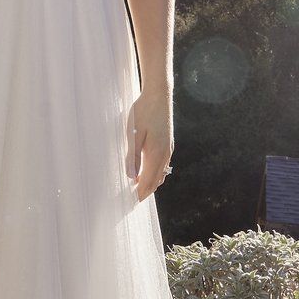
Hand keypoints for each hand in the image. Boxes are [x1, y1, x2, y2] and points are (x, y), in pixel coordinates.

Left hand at [125, 87, 172, 203]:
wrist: (159, 95)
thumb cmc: (143, 112)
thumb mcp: (133, 134)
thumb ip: (132, 157)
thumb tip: (131, 177)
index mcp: (156, 154)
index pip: (147, 181)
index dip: (139, 193)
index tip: (130, 202)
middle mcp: (165, 154)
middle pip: (156, 181)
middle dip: (144, 192)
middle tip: (132, 201)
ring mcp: (168, 149)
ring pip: (161, 174)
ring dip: (150, 184)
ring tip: (138, 190)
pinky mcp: (168, 144)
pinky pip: (163, 166)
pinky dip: (155, 174)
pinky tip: (147, 173)